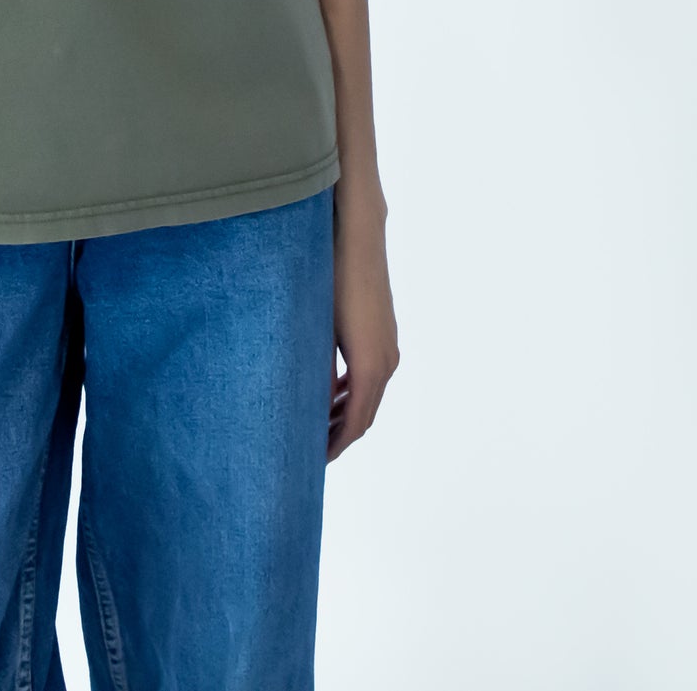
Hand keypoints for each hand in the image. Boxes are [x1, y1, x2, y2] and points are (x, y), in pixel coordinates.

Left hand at [327, 198, 399, 461]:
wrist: (357, 235)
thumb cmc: (331, 276)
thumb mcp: (317, 326)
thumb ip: (315, 369)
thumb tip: (306, 407)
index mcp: (370, 366)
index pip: (356, 423)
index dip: (335, 446)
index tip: (313, 461)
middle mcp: (387, 360)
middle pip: (365, 414)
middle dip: (339, 435)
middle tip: (311, 451)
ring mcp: (389, 346)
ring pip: (369, 394)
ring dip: (346, 413)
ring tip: (317, 428)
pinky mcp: (384, 332)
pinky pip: (371, 375)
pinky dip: (353, 392)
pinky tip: (331, 392)